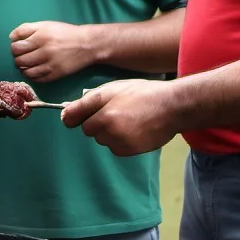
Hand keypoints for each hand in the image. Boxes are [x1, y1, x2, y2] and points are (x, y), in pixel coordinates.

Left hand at [10, 20, 95, 82]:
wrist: (86, 44)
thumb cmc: (64, 33)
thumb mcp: (45, 25)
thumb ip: (26, 29)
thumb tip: (11, 38)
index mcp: (40, 37)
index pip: (16, 48)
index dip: (14, 48)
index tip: (19, 47)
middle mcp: (44, 52)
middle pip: (19, 60)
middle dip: (18, 58)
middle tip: (23, 56)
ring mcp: (50, 65)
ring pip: (26, 72)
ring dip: (23, 68)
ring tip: (28, 64)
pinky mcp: (56, 75)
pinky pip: (37, 79)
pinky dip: (32, 76)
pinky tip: (35, 70)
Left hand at [60, 79, 177, 155]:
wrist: (172, 107)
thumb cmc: (143, 93)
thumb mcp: (113, 88)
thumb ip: (88, 101)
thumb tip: (67, 114)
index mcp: (103, 109)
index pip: (73, 119)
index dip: (75, 116)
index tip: (74, 117)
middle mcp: (110, 127)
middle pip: (88, 130)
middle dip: (96, 122)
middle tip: (114, 111)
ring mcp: (120, 140)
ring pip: (102, 140)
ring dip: (109, 133)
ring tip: (127, 119)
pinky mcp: (130, 150)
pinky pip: (115, 148)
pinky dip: (119, 142)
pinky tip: (133, 130)